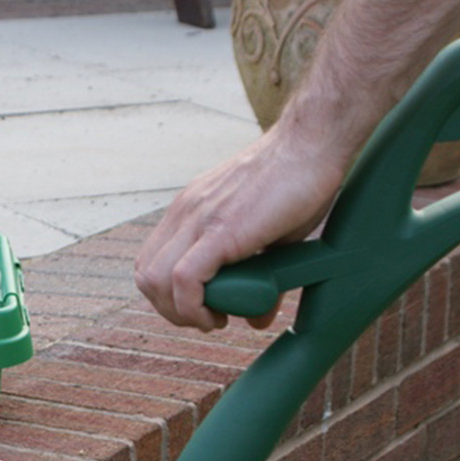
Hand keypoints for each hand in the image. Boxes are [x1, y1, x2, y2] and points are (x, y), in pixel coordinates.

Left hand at [135, 127, 345, 330]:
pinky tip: (216, 315)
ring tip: (213, 318)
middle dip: (170, 309)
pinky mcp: (220, 229)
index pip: (152, 261)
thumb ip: (258, 276)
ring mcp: (198, 218)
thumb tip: (257, 317)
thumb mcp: (270, 235)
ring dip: (180, 312)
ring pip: (155, 281)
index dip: (167, 295)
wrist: (314, 141)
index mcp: (190, 210)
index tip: (200, 307)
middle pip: (145, 275)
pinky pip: (184, 279)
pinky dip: (193, 308)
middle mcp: (186, 212)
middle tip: (206, 318)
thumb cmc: (299, 181)